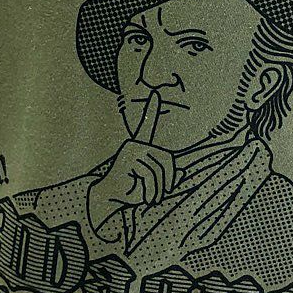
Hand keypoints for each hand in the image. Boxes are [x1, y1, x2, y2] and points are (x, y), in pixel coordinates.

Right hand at [86, 90, 180, 238]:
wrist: (110, 199)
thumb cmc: (131, 191)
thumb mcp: (153, 185)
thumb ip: (166, 177)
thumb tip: (182, 172)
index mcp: (141, 147)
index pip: (148, 125)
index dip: (151, 109)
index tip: (154, 93)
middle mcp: (137, 144)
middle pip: (166, 160)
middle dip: (168, 181)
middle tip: (161, 196)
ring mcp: (132, 149)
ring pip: (158, 170)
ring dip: (158, 190)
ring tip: (151, 199)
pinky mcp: (128, 158)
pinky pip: (149, 175)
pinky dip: (151, 191)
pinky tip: (144, 197)